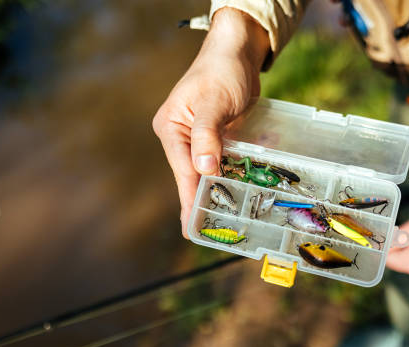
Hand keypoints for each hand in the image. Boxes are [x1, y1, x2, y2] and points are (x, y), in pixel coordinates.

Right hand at [152, 7, 269, 237]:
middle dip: (201, 200)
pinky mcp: (216, 137)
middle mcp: (181, 136)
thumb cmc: (223, 71)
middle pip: (192, 175)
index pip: (183, 170)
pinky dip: (228, 175)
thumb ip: (209, 136)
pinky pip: (220, 161)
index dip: (189, 199)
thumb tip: (205, 170)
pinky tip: (237, 191)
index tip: (190, 226)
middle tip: (209, 231)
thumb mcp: (215, 102)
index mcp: (171, 128)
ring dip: (216, 191)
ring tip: (223, 219)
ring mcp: (198, 138)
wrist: (237, 53)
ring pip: (206, 171)